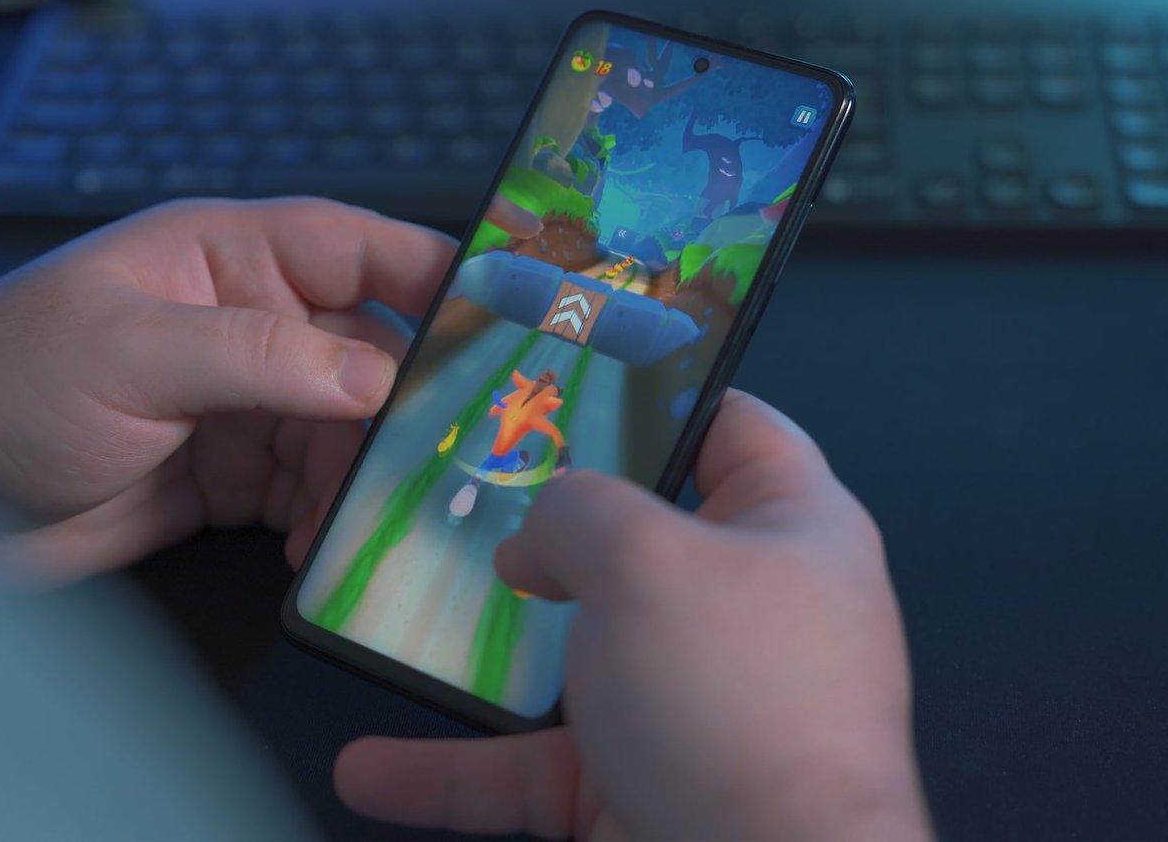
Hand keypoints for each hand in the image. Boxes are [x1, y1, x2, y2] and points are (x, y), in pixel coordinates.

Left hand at [0, 197, 452, 581]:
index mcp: (225, 258)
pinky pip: (313, 492)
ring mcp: (243, 403)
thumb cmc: (2, 386)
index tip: (508, 315)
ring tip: (377, 517)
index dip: (437, 274)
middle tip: (456, 451)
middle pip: (372, 351)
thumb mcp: (132, 351)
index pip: (357, 248)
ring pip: (350, 432)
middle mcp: (248, 325)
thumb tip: (375, 375)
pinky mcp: (233, 476)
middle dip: (412, 403)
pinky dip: (330, 520)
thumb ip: (260, 355)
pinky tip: (324, 547)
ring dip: (369, 477)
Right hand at [332, 391, 927, 839]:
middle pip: (639, 542)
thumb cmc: (742, 710)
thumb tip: (544, 533)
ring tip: (406, 618)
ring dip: (486, 652)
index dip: (658, 393)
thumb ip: (579, 510)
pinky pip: (537, 768)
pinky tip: (374, 767)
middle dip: (548, 526)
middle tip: (469, 488)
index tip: (573, 376)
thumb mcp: (646, 561)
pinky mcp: (648, 790)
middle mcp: (753, 614)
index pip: (731, 426)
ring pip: (576, 659)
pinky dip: (455, 771)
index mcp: (793, 530)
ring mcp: (698, 708)